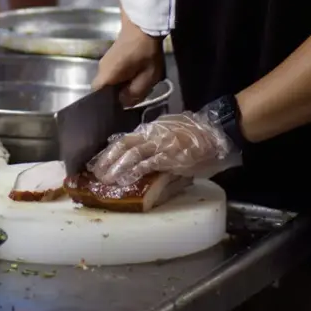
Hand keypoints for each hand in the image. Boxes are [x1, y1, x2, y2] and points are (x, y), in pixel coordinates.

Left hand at [89, 112, 239, 186]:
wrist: (215, 134)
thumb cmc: (194, 136)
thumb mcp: (169, 133)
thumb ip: (153, 143)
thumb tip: (137, 157)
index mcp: (150, 130)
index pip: (124, 140)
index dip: (109, 152)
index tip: (97, 162)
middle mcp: (151, 136)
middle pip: (123, 146)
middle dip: (108, 161)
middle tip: (95, 174)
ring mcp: (160, 146)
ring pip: (132, 155)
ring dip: (117, 168)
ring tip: (105, 180)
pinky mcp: (170, 157)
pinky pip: (149, 164)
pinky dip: (135, 172)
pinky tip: (126, 180)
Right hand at [92, 20, 163, 105]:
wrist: (143, 26)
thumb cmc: (145, 52)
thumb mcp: (147, 77)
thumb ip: (135, 93)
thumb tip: (125, 103)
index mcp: (107, 75)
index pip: (97, 95)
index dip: (107, 104)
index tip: (119, 107)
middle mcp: (101, 69)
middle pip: (104, 89)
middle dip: (117, 95)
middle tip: (133, 98)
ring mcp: (105, 62)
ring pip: (109, 81)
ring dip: (121, 86)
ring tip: (136, 87)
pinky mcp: (111, 57)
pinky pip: (113, 74)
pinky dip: (122, 78)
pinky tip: (135, 76)